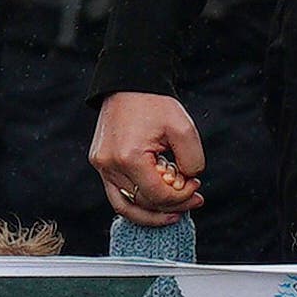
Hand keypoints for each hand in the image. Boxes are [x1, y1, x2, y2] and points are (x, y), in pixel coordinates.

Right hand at [94, 92, 206, 224]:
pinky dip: (137, 202)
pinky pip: (117, 193)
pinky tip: (156, 203)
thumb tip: (188, 182)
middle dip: (172, 204)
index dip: (181, 197)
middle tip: (194, 198)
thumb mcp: (184, 129)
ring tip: (174, 213)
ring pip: (125, 205)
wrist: (129, 83)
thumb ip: (193, 160)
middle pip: (143, 203)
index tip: (197, 185)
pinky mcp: (100, 163)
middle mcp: (109, 165)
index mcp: (129, 157)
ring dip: (152, 213)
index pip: (158, 195)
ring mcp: (101, 165)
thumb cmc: (155, 103)